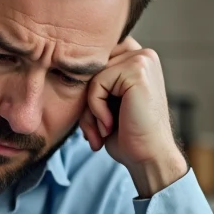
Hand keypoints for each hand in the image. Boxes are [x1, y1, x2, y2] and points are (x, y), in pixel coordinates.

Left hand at [79, 36, 188, 196]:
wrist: (149, 158)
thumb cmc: (127, 135)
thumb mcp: (107, 103)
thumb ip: (95, 82)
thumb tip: (64, 67)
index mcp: (138, 60)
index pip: (94, 62)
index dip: (88, 91)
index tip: (100, 120)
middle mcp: (143, 55)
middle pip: (91, 68)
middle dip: (87, 102)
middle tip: (97, 130)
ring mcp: (142, 60)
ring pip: (92, 77)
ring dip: (90, 109)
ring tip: (104, 130)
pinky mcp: (137, 70)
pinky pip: (97, 84)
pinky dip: (96, 109)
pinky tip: (110, 125)